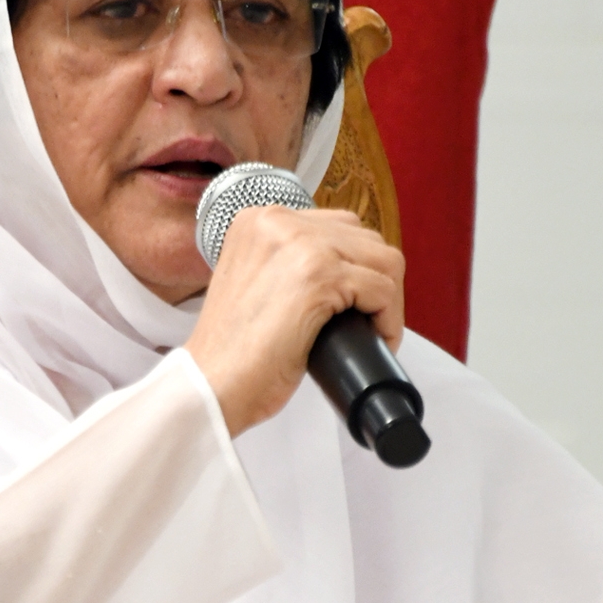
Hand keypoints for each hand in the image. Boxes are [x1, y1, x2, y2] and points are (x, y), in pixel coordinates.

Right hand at [184, 205, 404, 436]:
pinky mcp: (320, 275)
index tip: (355, 304)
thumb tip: (344, 273)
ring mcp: (300, 244)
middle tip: (368, 322)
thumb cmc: (232, 352)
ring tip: (373, 332)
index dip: (357, 268)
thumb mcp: (256, 283)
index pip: (339, 227)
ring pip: (383, 261)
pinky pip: (383, 289)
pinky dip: (390, 320)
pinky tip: (376, 340)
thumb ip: (287, 264)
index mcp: (259, 219)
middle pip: (367, 239)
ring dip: (388, 301)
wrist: (212, 384)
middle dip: (377, 283)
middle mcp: (279, 220)